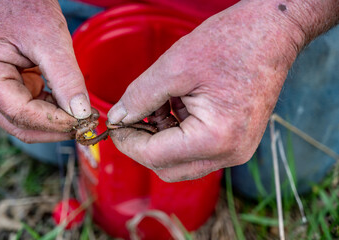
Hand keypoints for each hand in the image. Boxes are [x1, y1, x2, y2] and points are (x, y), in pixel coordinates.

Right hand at [0, 0, 89, 142]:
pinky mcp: (14, 87)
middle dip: (56, 129)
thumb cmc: (22, 6)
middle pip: (22, 125)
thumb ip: (65, 77)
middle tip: (87, 127)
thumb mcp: (49, 39)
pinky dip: (55, 112)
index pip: (21, 113)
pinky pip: (34, 108)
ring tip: (85, 117)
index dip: (54, 122)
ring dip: (57, 123)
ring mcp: (0, 90)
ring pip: (28, 121)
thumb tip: (81, 112)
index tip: (83, 121)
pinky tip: (74, 108)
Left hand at [107, 0, 337, 181]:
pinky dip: (177, 133)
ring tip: (158, 103)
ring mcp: (235, 150)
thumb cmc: (232, 42)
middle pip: (168, 168)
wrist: (272, 33)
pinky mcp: (235, 141)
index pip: (156, 156)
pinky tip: (174, 106)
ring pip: (180, 161)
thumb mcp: (175, 66)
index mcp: (216, 139)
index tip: (114, 123)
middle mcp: (229, 153)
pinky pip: (196, 150)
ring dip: (160, 138)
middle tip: (130, 116)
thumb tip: (117, 116)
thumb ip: (140, 96)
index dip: (127, 141)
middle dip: (142, 144)